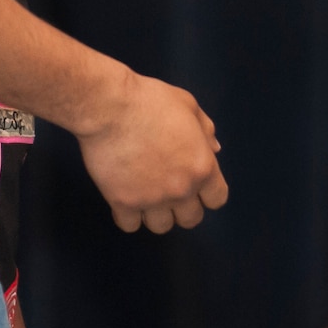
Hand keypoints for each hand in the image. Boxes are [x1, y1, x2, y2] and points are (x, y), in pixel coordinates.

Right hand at [75, 70, 228, 232]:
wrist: (110, 107)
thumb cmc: (150, 100)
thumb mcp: (188, 105)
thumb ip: (205, 130)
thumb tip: (215, 149)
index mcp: (202, 166)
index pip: (217, 199)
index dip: (207, 192)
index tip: (194, 183)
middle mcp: (181, 189)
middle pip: (191, 219)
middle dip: (183, 207)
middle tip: (169, 190)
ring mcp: (152, 199)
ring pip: (162, 227)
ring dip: (156, 214)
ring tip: (146, 195)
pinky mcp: (123, 203)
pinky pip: (130, 225)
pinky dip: (128, 216)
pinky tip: (126, 199)